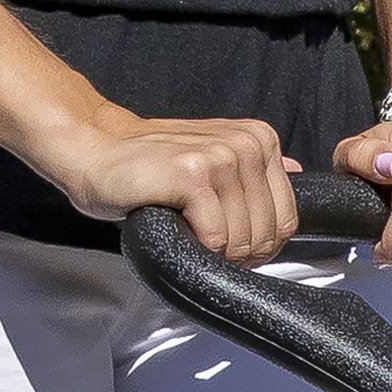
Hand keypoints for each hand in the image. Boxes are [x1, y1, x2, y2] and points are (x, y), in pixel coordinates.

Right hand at [55, 112, 298, 258]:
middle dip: (236, 251)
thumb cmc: (153, 169)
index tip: (225, 233)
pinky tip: (172, 216)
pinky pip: (216, 239)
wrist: (93, 153)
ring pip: (243, 240)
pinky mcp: (193, 172)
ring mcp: (221, 155)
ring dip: (213, 249)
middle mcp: (246, 143)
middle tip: (199, 229)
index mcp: (260, 140)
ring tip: (184, 220)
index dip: (258, 243)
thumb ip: (255, 172)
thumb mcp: (213, 164)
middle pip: (268, 235)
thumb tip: (297, 171)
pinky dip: (194, 243)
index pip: (287, 221)